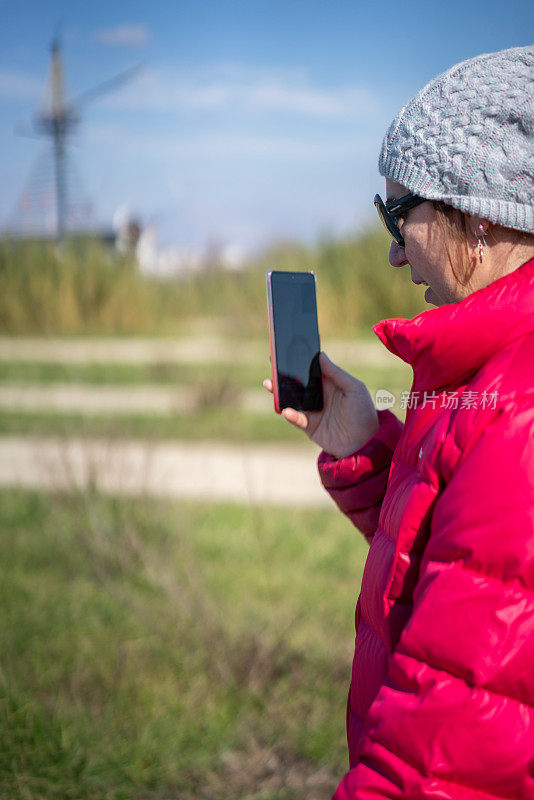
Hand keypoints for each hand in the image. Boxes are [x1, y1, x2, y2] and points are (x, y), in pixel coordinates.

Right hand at [263, 352, 379, 458]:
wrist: (365, 443)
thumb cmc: (364, 413)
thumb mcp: (354, 389)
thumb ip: (336, 373)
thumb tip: (320, 355)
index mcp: (330, 383)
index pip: (312, 369)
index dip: (301, 360)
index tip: (288, 349)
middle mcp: (319, 395)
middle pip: (298, 382)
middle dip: (284, 373)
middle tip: (273, 362)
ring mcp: (312, 411)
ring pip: (292, 398)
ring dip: (280, 392)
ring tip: (270, 384)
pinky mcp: (309, 426)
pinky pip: (296, 418)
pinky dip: (290, 414)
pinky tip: (287, 410)